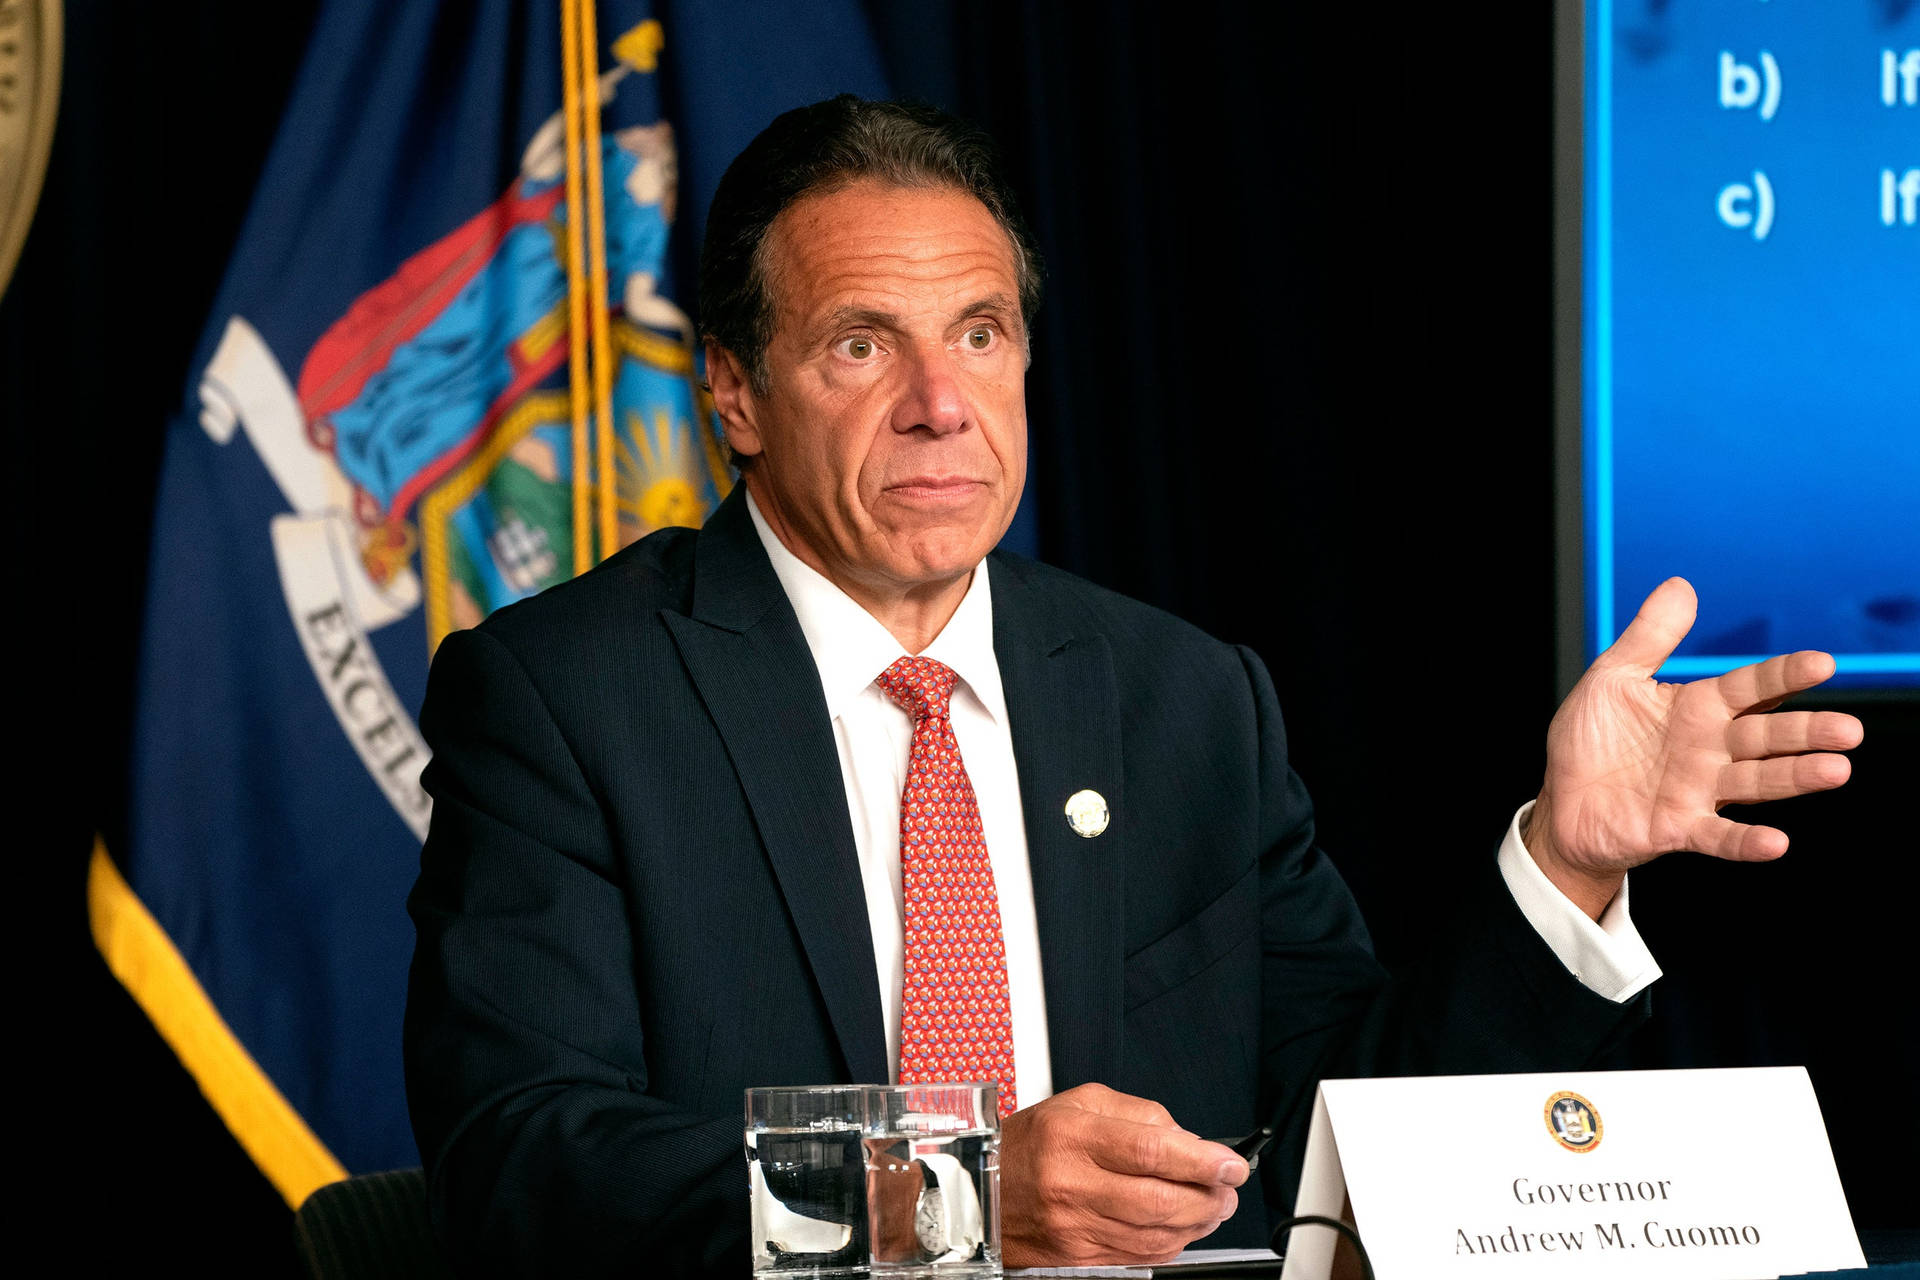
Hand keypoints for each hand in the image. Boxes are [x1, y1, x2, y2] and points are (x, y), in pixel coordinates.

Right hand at [999, 1083, 1248, 1266]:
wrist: (983, 1191)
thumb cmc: (1030, 1144)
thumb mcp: (1079, 1102)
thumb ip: (1138, 1113)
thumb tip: (1186, 1138)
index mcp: (1073, 1136)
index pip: (1151, 1149)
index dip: (1201, 1159)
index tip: (1230, 1163)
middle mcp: (1072, 1183)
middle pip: (1160, 1198)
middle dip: (1209, 1196)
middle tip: (1229, 1187)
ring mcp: (1076, 1226)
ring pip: (1156, 1234)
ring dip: (1199, 1222)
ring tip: (1214, 1205)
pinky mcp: (1080, 1256)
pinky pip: (1141, 1256)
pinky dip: (1173, 1244)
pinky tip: (1184, 1226)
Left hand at [1530, 578, 1862, 918]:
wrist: (1561, 801)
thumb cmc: (1591, 739)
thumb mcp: (1612, 679)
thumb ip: (1650, 637)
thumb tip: (1680, 586)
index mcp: (1696, 708)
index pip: (1749, 687)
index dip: (1784, 675)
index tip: (1822, 663)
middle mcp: (1707, 749)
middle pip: (1766, 736)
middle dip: (1807, 732)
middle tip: (1849, 730)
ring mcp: (1697, 790)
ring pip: (1757, 781)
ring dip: (1794, 777)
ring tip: (1835, 771)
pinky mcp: (1678, 828)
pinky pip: (1718, 836)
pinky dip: (1745, 841)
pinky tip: (1775, 842)